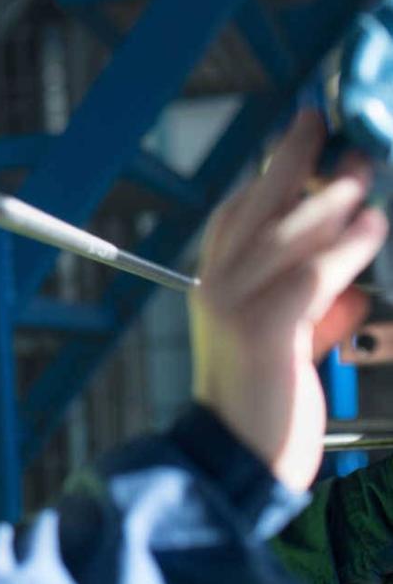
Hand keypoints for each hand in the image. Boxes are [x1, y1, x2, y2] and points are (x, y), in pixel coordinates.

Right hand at [190, 110, 387, 491]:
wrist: (236, 457)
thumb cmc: (260, 401)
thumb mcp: (280, 341)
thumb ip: (304, 305)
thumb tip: (348, 281)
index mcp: (212, 286)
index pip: (235, 214)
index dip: (270, 172)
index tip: (303, 140)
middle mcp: (215, 289)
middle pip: (253, 207)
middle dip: (291, 160)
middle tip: (325, 126)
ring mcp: (235, 309)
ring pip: (285, 235)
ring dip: (330, 199)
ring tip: (363, 177)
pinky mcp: (264, 332)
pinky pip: (310, 275)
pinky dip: (345, 248)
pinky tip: (371, 228)